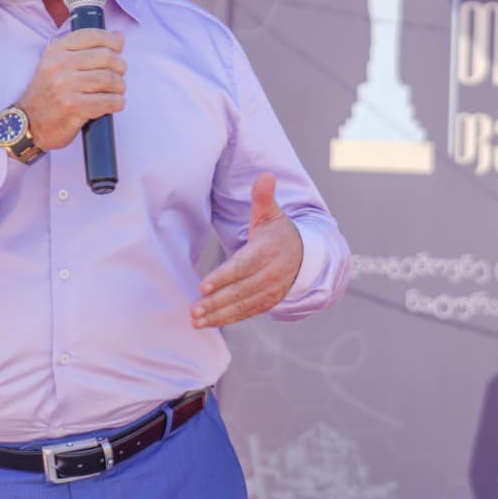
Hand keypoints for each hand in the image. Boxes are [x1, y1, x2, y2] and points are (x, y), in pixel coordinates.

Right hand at [18, 29, 125, 150]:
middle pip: (107, 57)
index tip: (117, 50)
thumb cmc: (48, 94)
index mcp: (56, 51)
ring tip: (115, 92)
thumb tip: (119, 36)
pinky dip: (117, 103)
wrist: (29, 124)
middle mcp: (59, 65)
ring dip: (119, 87)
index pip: (93, 36)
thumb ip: (87, 49)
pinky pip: (108, 101)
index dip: (112, 42)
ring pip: (110, 79)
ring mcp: (65, 86)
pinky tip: (113, 104)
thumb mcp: (58, 65)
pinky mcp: (73, 107)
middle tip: (118, 76)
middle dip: (119, 67)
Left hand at [192, 172, 301, 328]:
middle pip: (240, 290)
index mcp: (267, 251)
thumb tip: (266, 175)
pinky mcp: (268, 303)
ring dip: (218, 314)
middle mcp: (271, 274)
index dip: (223, 276)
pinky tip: (206, 323)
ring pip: (242, 305)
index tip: (203, 285)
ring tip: (195, 319)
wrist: (304, 256)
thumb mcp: (271, 213)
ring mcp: (270, 291)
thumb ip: (263, 197)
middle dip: (215, 301)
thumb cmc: (278, 232)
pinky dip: (226, 319)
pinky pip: (246, 313)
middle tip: (193, 308)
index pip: (243, 266)